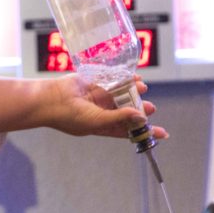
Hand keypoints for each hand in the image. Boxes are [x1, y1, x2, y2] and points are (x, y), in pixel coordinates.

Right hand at [51, 74, 167, 140]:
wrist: (51, 100)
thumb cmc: (69, 116)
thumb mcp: (97, 122)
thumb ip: (119, 118)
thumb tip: (140, 117)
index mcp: (101, 127)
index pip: (127, 131)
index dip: (144, 132)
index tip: (162, 133)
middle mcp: (102, 113)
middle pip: (127, 112)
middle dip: (140, 110)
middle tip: (151, 107)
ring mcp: (98, 98)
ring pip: (122, 96)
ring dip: (133, 93)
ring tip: (143, 89)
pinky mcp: (95, 84)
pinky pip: (113, 82)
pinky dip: (125, 80)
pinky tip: (135, 78)